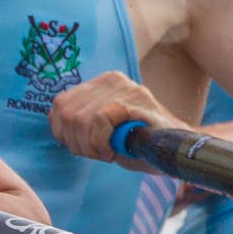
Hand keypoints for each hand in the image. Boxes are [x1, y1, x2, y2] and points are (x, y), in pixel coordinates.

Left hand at [49, 71, 181, 164]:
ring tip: (107, 153)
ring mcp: (125, 88)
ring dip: (89, 146)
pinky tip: (112, 152)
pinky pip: (100, 120)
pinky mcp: (137, 100)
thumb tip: (55, 119)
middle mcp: (112, 79)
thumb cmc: (139, 144)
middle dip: (76, 143)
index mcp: (100, 83)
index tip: (84, 148)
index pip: (60, 104)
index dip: (63, 133)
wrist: (177, 151)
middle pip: (67, 113)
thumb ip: (79, 122)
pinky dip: (100, 142)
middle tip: (98, 154)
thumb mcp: (102, 131)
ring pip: (81, 118)